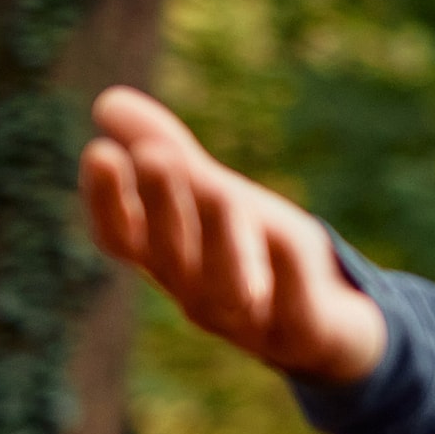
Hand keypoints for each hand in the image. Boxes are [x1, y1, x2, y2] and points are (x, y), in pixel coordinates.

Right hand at [80, 86, 386, 383]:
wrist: (335, 330)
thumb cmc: (259, 257)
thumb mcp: (214, 199)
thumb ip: (167, 153)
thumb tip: (107, 98)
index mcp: (171, 262)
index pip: (122, 238)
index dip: (106, 202)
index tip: (99, 151)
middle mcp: (198, 296)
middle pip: (172, 255)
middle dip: (163, 207)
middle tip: (155, 155)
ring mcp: (251, 322)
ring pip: (226, 287)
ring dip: (219, 240)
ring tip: (219, 190)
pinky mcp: (306, 334)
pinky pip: (296, 311)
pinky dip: (289, 277)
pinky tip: (288, 239)